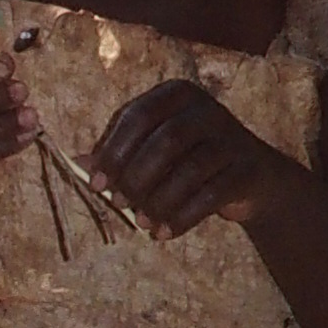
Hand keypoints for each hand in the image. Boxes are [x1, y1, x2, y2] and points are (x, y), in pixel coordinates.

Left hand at [90, 78, 289, 240]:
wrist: (251, 177)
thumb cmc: (189, 159)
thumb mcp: (153, 150)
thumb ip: (119, 153)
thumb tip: (76, 162)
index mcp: (177, 94)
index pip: (139, 115)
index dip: (114, 151)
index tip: (96, 184)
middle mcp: (207, 109)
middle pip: (167, 140)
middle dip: (137, 176)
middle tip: (117, 203)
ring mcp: (232, 137)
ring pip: (191, 169)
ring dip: (159, 201)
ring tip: (142, 224)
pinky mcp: (248, 168)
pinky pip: (212, 195)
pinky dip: (183, 217)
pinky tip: (164, 233)